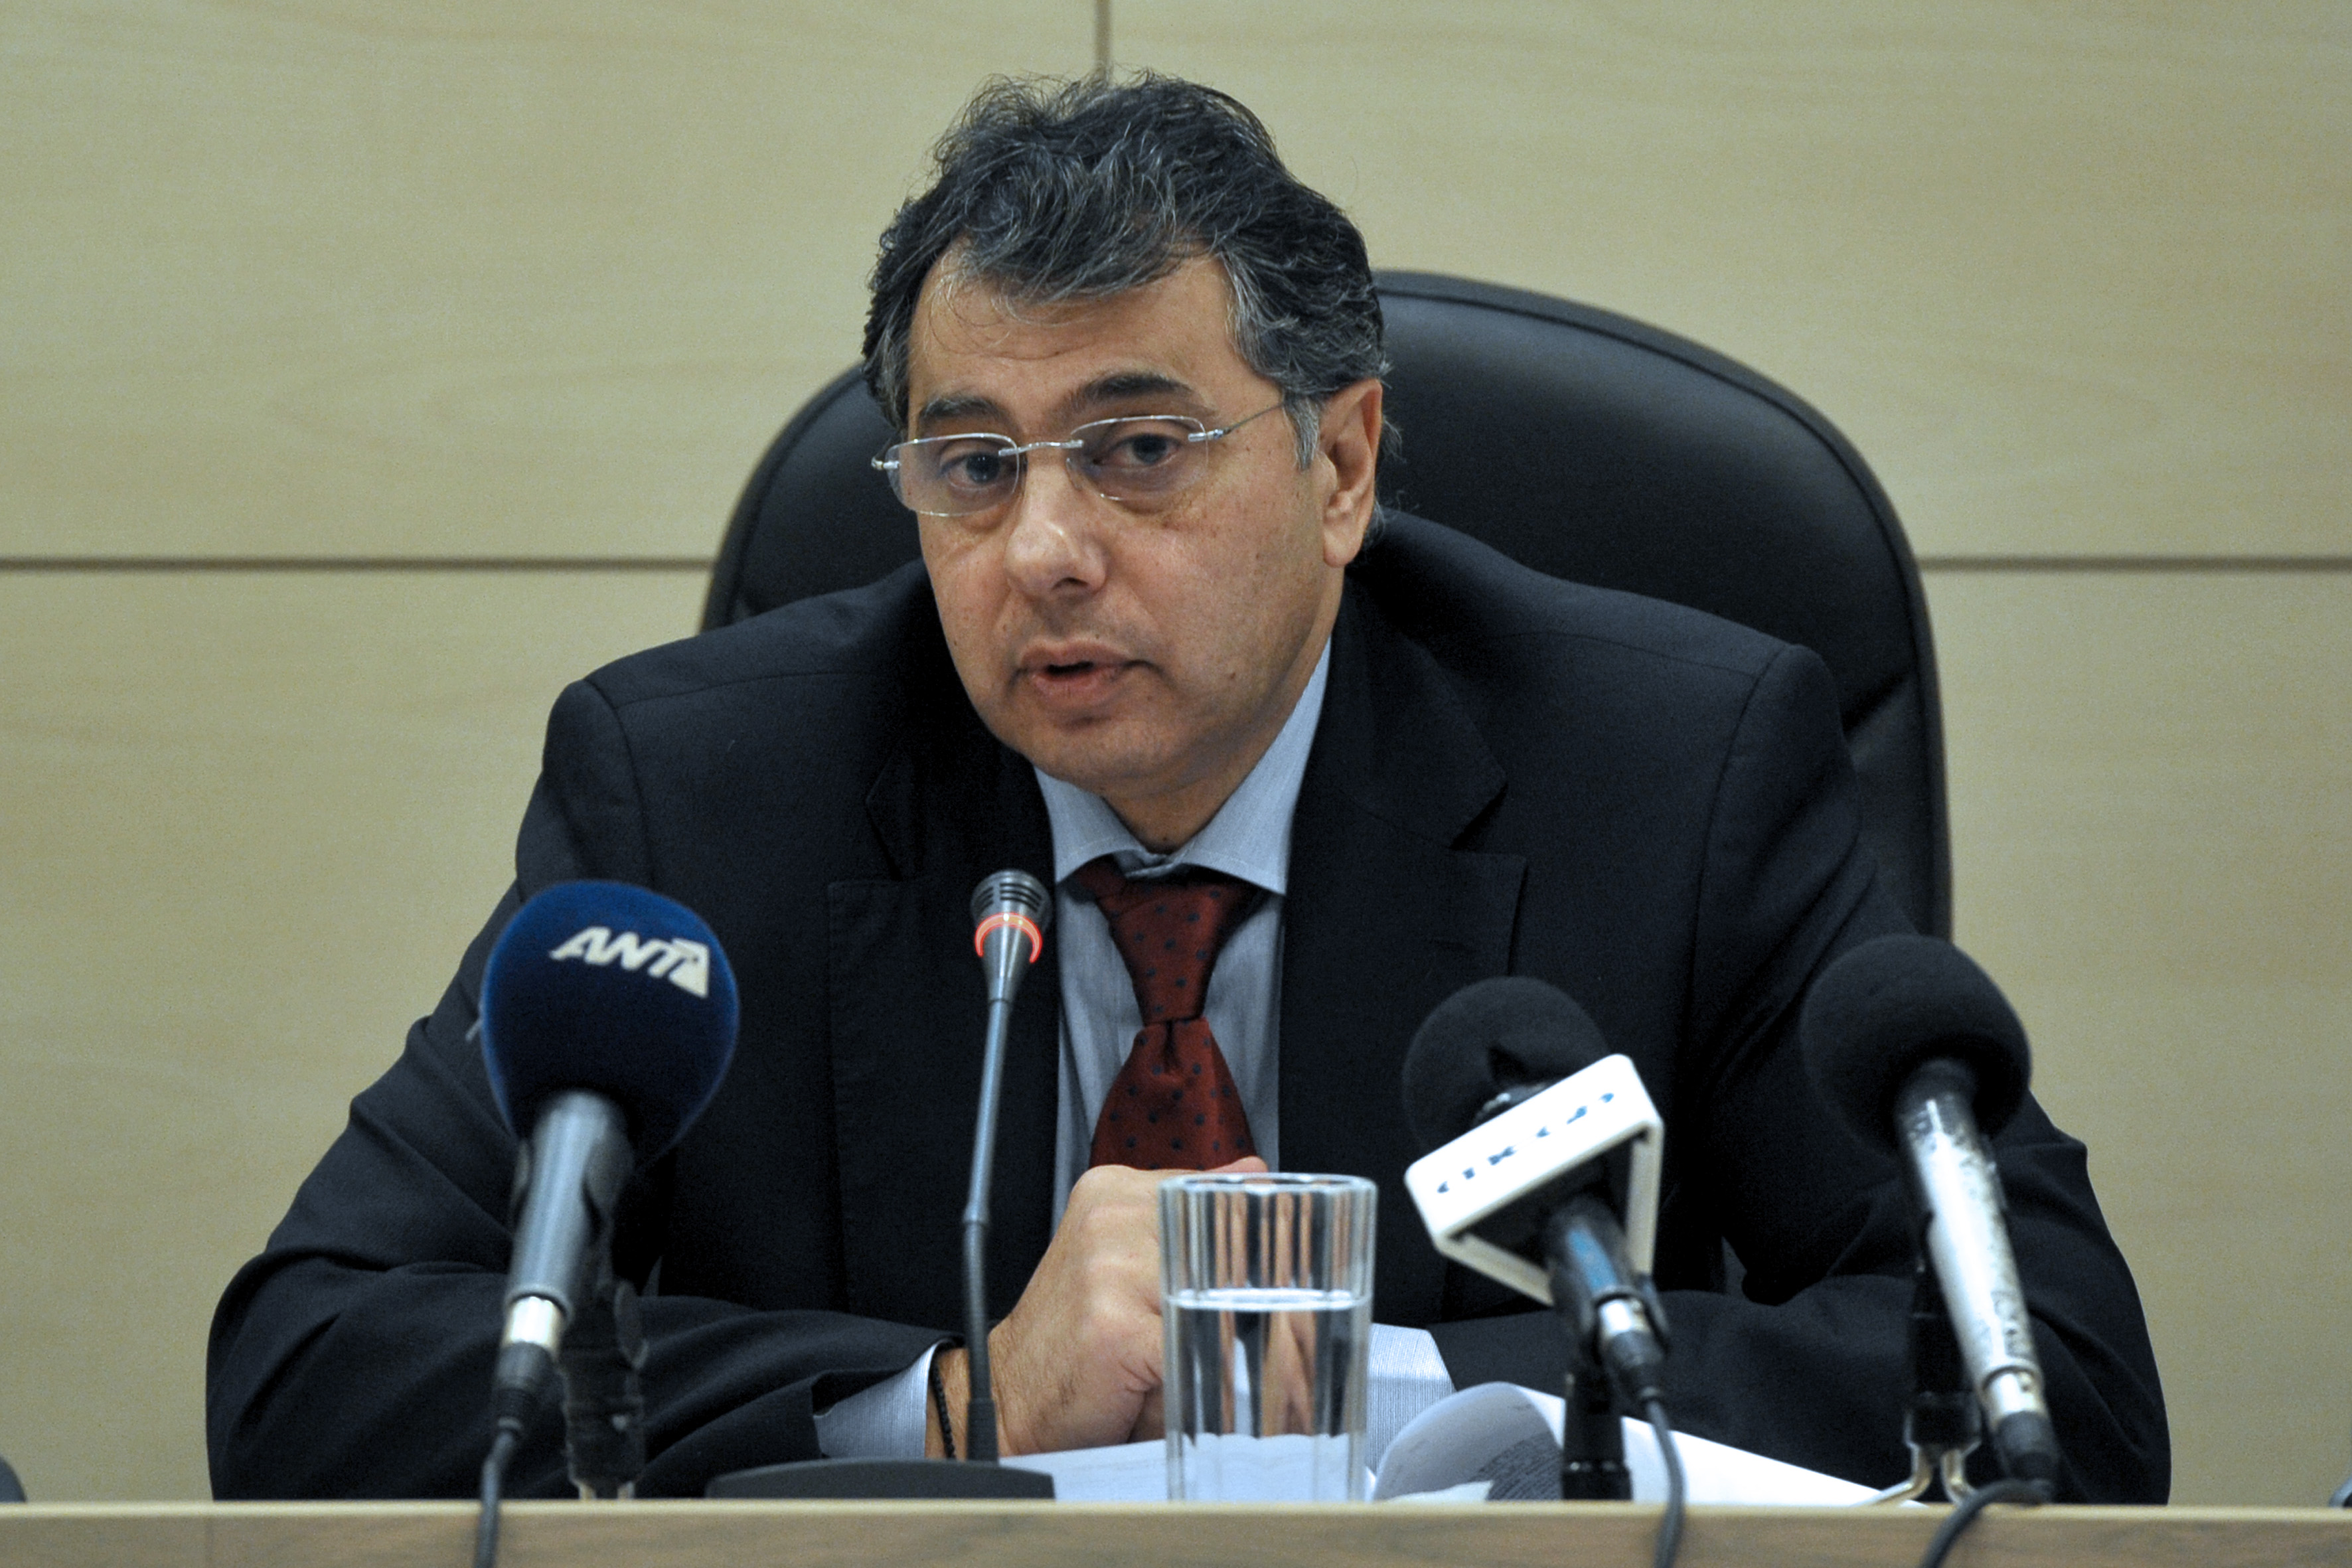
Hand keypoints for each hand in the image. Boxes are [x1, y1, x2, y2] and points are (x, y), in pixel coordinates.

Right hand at [931, 1155, 1265, 1455]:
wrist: (1007, 1399)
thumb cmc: (1079, 1339)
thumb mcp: (1133, 1259)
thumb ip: (1190, 1215)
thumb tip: (1256, 1171)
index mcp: (1114, 1191)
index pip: (1218, 1196)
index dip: (1256, 1243)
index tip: (1282, 1276)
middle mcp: (1111, 1217)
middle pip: (1227, 1243)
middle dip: (1259, 1293)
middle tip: (1275, 1330)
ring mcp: (1110, 1268)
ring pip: (1221, 1295)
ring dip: (1242, 1335)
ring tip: (1241, 1362)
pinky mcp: (1114, 1326)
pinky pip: (1199, 1344)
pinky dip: (1219, 1372)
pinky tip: (1214, 1385)